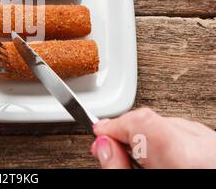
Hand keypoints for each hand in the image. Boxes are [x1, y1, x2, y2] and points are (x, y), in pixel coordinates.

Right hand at [91, 108, 215, 168]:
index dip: (113, 124)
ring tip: (136, 158)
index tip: (99, 133)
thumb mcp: (138, 185)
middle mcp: (204, 146)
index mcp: (183, 158)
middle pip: (152, 121)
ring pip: (168, 124)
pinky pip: (186, 132)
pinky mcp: (215, 143)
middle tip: (110, 149)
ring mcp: (212, 143)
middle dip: (127, 132)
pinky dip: (169, 141)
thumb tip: (103, 145)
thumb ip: (118, 166)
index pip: (140, 120)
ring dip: (147, 137)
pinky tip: (160, 157)